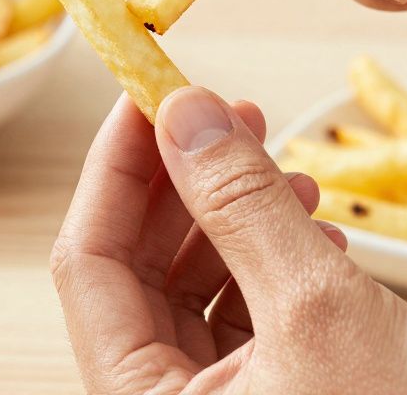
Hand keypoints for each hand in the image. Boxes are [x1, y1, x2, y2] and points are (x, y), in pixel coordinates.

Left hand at [52, 89, 406, 393]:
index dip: (115, 168)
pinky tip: (317, 229)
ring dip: (233, 216)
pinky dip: (272, 261)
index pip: (89, 264)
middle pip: (137, 269)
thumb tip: (184, 113)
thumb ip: (242, 205)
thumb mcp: (317, 307)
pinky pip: (243, 314)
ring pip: (192, 286)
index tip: (149, 92)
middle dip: (182, 183)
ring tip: (285, 171)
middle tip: (224, 114)